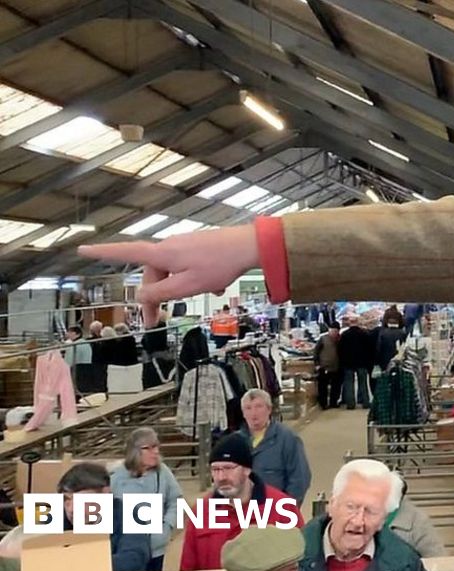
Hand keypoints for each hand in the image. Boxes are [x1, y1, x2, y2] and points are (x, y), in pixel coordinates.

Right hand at [78, 225, 258, 327]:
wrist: (249, 246)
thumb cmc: (219, 265)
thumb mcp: (186, 286)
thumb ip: (161, 293)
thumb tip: (140, 296)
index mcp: (162, 254)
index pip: (125, 253)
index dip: (102, 253)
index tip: (82, 248)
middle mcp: (169, 246)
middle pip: (152, 274)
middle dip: (154, 297)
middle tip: (154, 322)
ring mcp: (184, 244)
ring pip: (173, 272)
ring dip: (183, 287)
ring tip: (208, 292)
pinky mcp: (198, 245)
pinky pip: (190, 267)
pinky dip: (198, 279)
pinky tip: (217, 285)